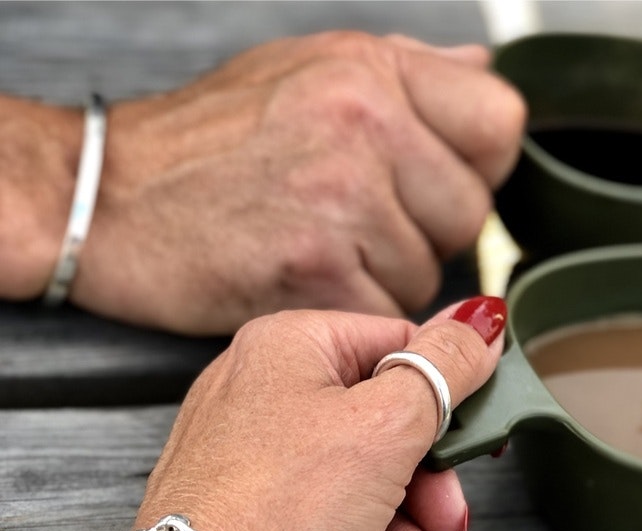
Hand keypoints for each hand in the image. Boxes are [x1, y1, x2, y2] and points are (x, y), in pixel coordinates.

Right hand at [64, 32, 522, 332]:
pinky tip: (308, 284)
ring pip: (426, 276)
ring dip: (385, 280)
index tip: (437, 189)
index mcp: (371, 72)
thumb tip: (479, 77)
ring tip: (323, 254)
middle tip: (364, 230)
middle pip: (469, 215)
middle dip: (426, 236)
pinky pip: (384, 316)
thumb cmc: (202, 144)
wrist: (109, 200)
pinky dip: (354, 314)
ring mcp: (340, 199)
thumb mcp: (304, 70)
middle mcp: (363, 126)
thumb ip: (404, 73)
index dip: (476, 170)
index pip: (498, 127)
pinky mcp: (314, 270)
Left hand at [135, 295, 505, 530]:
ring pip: (355, 470)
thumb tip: (480, 318)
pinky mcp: (245, 498)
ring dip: (399, 523)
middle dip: (426, 480)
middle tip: (449, 516)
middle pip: (379, 417)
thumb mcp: (387, 423)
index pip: (397, 344)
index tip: (477, 434)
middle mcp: (261, 385)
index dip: (447, 391)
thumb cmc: (280, 507)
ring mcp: (247, 444)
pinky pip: (319, 504)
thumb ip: (444, 365)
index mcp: (290, 343)